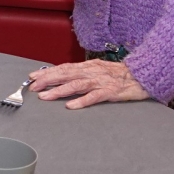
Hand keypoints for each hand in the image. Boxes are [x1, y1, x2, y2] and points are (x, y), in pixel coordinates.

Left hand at [27, 60, 149, 109]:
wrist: (141, 76)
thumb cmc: (118, 74)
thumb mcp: (97, 70)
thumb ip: (81, 73)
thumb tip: (62, 77)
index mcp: (87, 66)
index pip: (63, 68)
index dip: (47, 72)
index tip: (32, 77)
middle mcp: (91, 72)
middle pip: (66, 75)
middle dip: (47, 80)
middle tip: (33, 87)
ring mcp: (100, 81)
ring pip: (76, 85)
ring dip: (59, 91)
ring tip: (45, 97)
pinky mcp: (110, 92)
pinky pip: (94, 97)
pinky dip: (82, 101)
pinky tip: (71, 106)